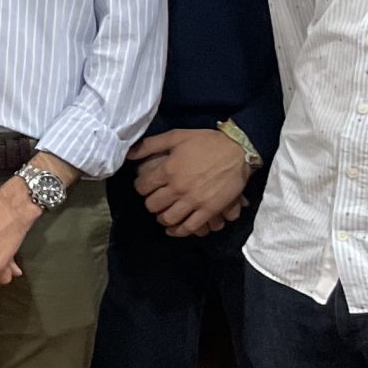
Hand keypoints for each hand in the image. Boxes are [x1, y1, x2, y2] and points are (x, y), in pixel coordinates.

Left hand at [129, 129, 252, 237]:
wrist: (238, 151)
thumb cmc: (206, 142)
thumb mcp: (176, 136)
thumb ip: (150, 145)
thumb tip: (129, 155)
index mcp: (168, 170)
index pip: (142, 187)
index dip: (140, 187)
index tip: (145, 186)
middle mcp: (178, 188)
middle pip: (153, 205)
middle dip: (150, 203)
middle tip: (155, 199)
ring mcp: (194, 201)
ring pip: (168, 218)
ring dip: (162, 218)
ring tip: (163, 214)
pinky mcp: (209, 210)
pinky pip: (189, 227)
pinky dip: (179, 231)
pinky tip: (174, 229)